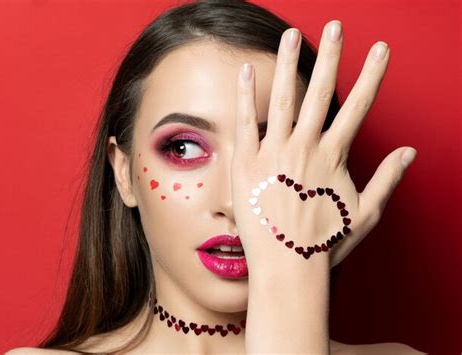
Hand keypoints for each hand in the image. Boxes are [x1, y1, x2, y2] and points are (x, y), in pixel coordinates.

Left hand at [231, 20, 416, 269]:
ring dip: (289, 63)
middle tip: (337, 26)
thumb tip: (410, 153)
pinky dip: (245, 94)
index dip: (371, 75)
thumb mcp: (364, 213)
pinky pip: (245, 121)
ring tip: (292, 33)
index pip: (357, 106)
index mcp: (333, 157)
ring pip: (283, 98)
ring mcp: (273, 152)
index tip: (380, 49)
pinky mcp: (246, 162)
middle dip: (331, 55)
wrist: (287, 266)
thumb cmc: (325, 243)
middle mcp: (305, 147)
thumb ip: (387, 179)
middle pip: (320, 92)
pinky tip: (245, 69)